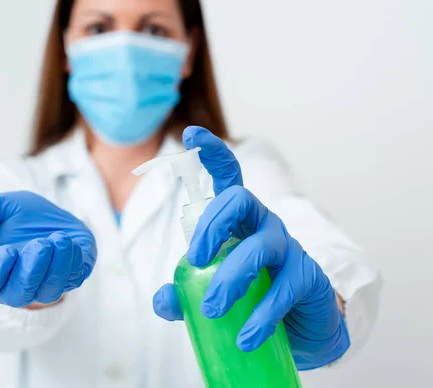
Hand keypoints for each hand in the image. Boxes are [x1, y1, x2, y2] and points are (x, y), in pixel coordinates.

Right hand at [0, 191, 96, 307]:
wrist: (54, 213)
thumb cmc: (19, 215)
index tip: (8, 250)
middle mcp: (16, 285)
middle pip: (18, 295)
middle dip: (30, 271)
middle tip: (40, 245)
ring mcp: (44, 286)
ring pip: (48, 292)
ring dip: (55, 267)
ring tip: (59, 239)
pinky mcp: (71, 279)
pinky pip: (73, 280)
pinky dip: (73, 262)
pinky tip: (69, 241)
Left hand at [153, 126, 348, 369]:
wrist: (299, 325)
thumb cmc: (251, 294)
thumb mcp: (212, 291)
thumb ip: (184, 293)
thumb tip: (162, 301)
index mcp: (238, 221)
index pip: (228, 178)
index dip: (213, 153)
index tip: (190, 134)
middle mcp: (263, 225)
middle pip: (240, 201)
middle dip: (213, 224)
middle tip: (197, 260)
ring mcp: (288, 249)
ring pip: (260, 247)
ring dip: (232, 276)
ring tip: (213, 308)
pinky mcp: (307, 278)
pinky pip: (283, 291)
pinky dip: (261, 317)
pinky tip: (246, 337)